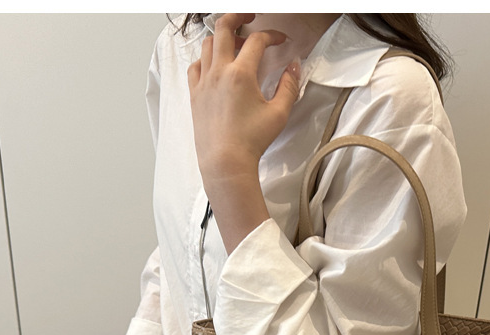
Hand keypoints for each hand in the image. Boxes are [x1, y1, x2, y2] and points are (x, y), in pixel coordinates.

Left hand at [187, 12, 300, 183]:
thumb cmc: (250, 142)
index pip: (257, 40)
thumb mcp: (278, 114)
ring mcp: (203, 82)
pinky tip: (215, 65)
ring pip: (208, 44)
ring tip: (235, 44)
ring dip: (222, 38)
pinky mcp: (195, 94)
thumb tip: (294, 68)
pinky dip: (206, 59)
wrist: (225, 163)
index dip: (272, 35)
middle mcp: (218, 72)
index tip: (280, 40)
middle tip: (250, 16)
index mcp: (240, 74)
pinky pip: (196, 65)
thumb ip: (289, 87)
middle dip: (238, 15)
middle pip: (224, 27)